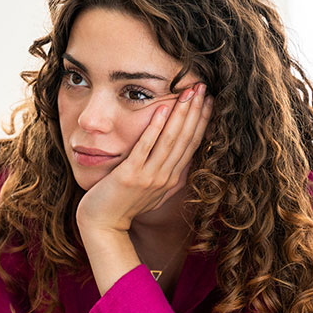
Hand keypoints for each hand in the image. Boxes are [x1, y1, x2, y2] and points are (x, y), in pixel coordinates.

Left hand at [75, 82, 212, 232]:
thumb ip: (166, 176)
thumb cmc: (122, 205)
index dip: (202, 121)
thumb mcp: (152, 192)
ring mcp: (149, 177)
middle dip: (196, 111)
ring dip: (181, 114)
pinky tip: (162, 108)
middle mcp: (165, 178)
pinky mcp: (131, 176)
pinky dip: (155, 127)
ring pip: (171, 140)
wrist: (103, 225)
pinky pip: (145, 147)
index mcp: (172, 179)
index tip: (209, 100)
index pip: (192, 144)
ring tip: (188, 91)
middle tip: (203, 87)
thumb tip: (181, 160)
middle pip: (186, 139)